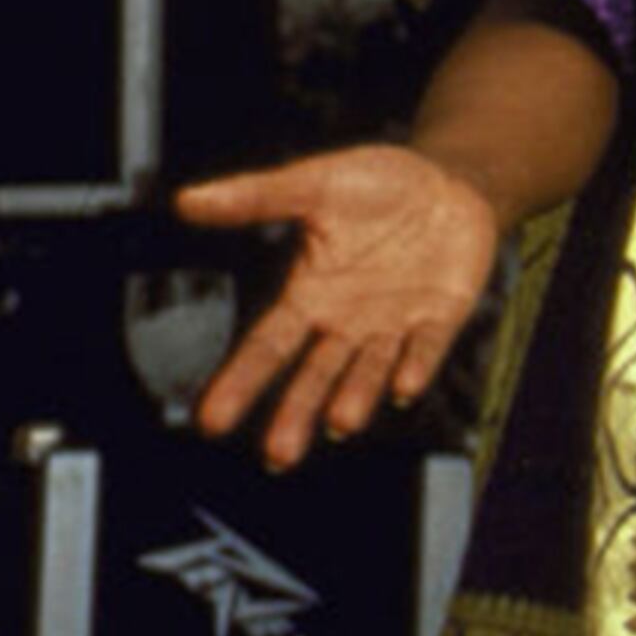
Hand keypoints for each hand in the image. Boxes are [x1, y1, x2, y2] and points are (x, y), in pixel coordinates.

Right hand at [175, 143, 499, 468]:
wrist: (450, 180)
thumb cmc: (378, 186)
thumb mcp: (313, 184)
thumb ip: (255, 197)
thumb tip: (185, 199)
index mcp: (310, 296)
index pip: (267, 347)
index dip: (240, 382)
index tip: (210, 421)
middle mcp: (348, 321)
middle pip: (316, 376)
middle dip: (296, 413)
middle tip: (278, 456)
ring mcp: (395, 322)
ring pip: (369, 369)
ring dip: (356, 396)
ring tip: (340, 422)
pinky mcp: (442, 314)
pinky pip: (427, 345)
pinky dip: (416, 364)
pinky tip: (404, 386)